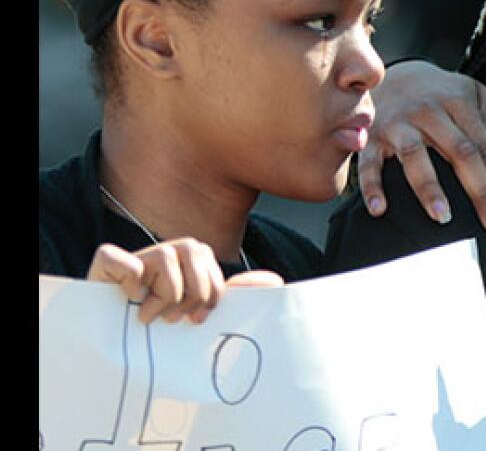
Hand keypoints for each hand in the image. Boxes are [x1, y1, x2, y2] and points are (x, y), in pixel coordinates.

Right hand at [86, 240, 284, 324]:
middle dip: (187, 298)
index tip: (193, 319)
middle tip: (171, 318)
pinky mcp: (108, 260)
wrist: (112, 337)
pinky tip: (127, 298)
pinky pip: (129, 263)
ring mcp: (139, 254)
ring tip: (148, 314)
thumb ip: (232, 295)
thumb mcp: (198, 310)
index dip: (207, 300)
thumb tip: (274, 281)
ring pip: (165, 260)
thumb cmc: (160, 324)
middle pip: (194, 259)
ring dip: (159, 298)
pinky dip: (130, 284)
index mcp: (194, 260)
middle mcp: (169, 251)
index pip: (214, 275)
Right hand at [359, 60, 485, 234]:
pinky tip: (381, 209)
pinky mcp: (371, 137)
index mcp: (458, 102)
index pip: (485, 146)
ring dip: (429, 187)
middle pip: (460, 152)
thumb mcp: (474, 91)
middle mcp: (429, 112)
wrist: (395, 75)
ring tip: (443, 216)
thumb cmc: (441, 93)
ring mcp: (399, 124)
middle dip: (479, 192)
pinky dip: (372, 187)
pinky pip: (369, 163)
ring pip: (415, 155)